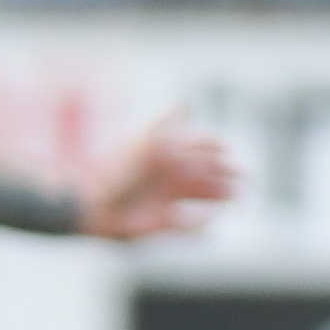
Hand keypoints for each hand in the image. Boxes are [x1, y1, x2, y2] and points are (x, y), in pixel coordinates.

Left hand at [86, 111, 239, 240]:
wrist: (86, 204)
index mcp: (169, 155)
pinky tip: (211, 223)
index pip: (203, 147)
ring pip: (206, 197)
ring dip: (222, 196)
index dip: (216, 148)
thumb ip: (162, 124)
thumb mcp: (139, 144)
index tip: (225, 150)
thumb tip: (184, 101)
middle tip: (243, 177)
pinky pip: (191, 227)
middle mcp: (172, 177)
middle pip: (210, 173)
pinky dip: (202, 227)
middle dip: (227, 174)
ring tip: (236, 197)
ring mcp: (169, 200)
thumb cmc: (113, 170)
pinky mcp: (163, 224)